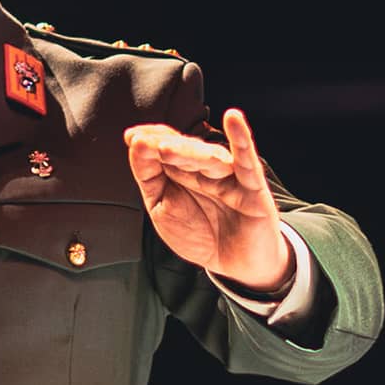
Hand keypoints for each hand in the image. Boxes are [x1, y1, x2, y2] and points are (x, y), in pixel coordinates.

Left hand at [124, 108, 293, 292]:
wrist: (234, 267)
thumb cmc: (201, 235)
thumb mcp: (162, 207)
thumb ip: (149, 177)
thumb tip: (136, 144)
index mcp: (184, 171)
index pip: (167, 146)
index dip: (150, 139)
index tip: (131, 137)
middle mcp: (207, 169)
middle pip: (186, 151)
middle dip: (165, 146)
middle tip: (144, 144)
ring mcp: (230, 177)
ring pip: (209, 158)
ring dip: (188, 152)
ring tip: (166, 148)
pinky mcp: (252, 189)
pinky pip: (247, 162)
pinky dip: (242, 139)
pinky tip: (233, 118)